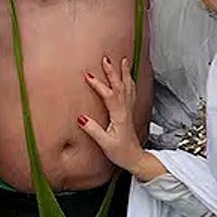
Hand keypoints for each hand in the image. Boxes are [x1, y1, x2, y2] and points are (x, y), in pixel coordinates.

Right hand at [78, 57, 145, 174]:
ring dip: (124, 73)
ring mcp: (129, 109)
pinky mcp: (130, 112)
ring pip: (128, 87)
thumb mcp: (105, 144)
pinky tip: (129, 77)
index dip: (98, 84)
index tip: (88, 75)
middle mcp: (125, 109)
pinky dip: (130, 81)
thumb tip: (81, 118)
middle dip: (112, 71)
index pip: (108, 95)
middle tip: (106, 59)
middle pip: (119, 86)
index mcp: (119, 115)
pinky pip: (131, 92)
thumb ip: (93, 130)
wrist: (135, 158)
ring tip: (123, 60)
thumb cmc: (121, 152)